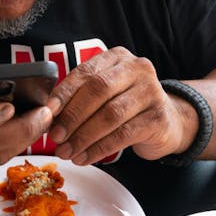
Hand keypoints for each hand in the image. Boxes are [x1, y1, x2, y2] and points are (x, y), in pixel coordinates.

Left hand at [47, 47, 194, 164]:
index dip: (64, 92)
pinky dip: (100, 149)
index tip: (48, 111)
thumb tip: (48, 117)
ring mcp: (151, 92)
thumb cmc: (127, 106)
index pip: (86, 72)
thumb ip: (80, 98)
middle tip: (56, 137)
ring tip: (68, 152)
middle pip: (98, 90)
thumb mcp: (106, 94)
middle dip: (73, 116)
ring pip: (110, 115)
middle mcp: (137, 69)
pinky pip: (123, 135)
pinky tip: (85, 158)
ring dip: (84, 137)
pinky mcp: (158, 118)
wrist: (168, 122)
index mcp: (118, 57)